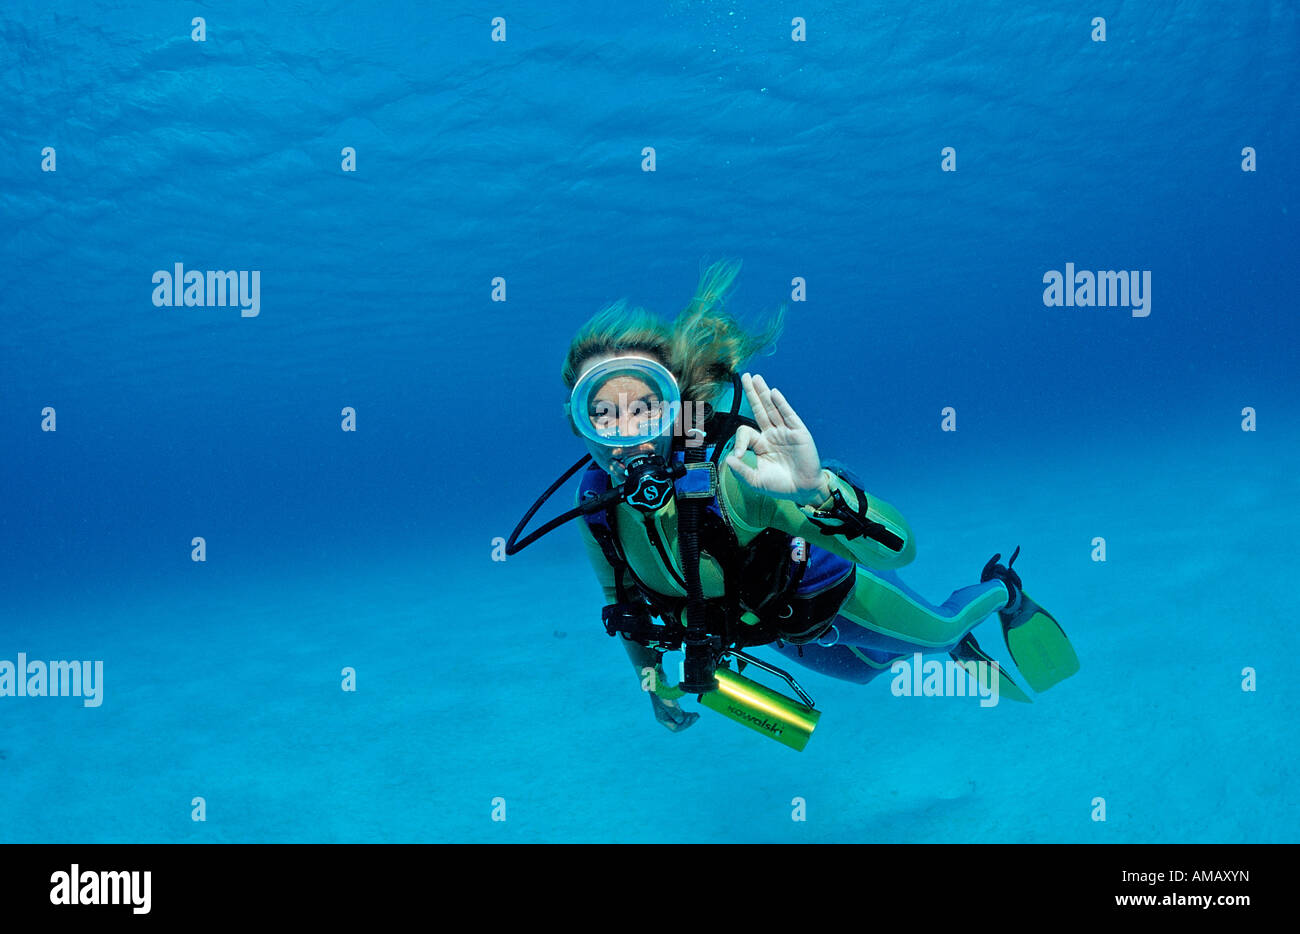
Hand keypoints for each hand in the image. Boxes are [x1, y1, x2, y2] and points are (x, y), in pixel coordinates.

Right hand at [649, 692, 699, 732]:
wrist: (658, 683)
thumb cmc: (661, 692)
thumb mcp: (666, 702)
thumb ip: (673, 712)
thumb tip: (680, 721)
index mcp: (662, 718)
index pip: (674, 728)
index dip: (683, 725)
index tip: (690, 719)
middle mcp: (666, 718)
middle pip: (679, 725)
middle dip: (688, 722)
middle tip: (696, 717)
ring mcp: (670, 713)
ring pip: (682, 720)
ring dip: (689, 718)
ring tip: (697, 715)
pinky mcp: (674, 709)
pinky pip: (682, 715)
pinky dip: (688, 715)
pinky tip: (694, 714)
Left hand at [726, 373, 829, 505]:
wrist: (803, 490)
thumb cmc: (780, 486)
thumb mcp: (755, 481)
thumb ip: (741, 471)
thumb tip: (728, 459)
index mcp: (761, 444)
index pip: (746, 431)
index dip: (740, 442)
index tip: (740, 456)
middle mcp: (772, 434)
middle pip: (760, 409)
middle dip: (752, 393)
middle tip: (745, 377)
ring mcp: (786, 432)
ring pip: (772, 408)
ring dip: (764, 393)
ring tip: (756, 378)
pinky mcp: (798, 432)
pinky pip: (788, 415)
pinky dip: (781, 403)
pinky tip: (773, 393)